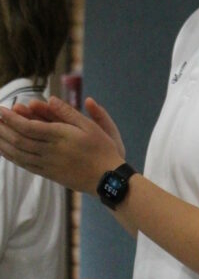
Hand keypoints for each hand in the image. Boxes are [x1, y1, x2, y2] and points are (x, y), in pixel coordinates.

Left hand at [0, 95, 124, 191]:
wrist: (108, 179)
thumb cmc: (102, 149)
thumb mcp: (90, 126)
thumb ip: (68, 112)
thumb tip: (50, 99)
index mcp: (61, 137)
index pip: (29, 127)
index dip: (12, 119)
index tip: (0, 110)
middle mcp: (51, 151)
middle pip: (20, 140)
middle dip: (3, 129)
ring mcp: (49, 165)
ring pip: (20, 154)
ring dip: (4, 144)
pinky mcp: (50, 174)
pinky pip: (26, 165)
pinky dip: (12, 157)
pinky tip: (4, 150)